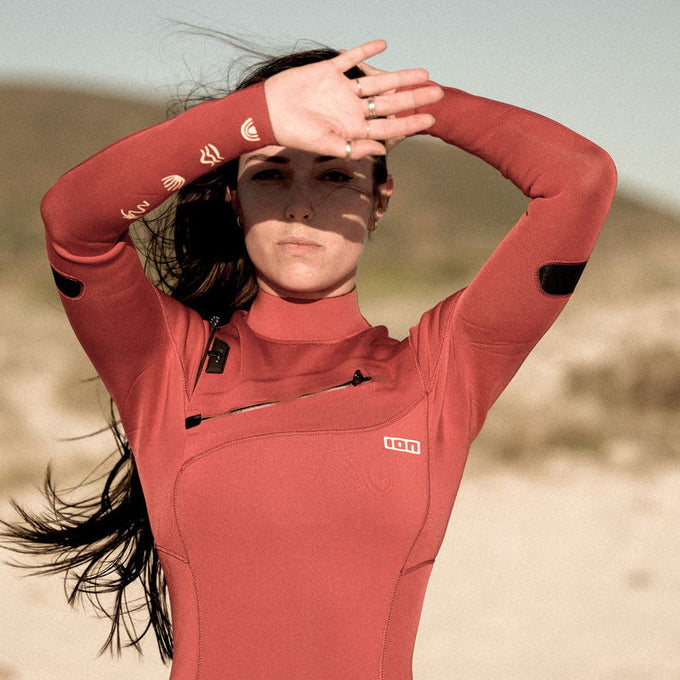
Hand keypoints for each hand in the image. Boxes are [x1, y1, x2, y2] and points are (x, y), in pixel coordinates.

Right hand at [264, 40, 442, 158]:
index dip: (410, 122)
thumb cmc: (296, 134)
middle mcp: (352, 109)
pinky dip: (366, 51)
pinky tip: (383, 45)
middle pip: (390, 103)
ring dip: (400, 76)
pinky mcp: (329, 72)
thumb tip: (382, 148)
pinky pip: (351, 59)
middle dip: (414, 98)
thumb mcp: (327, 145)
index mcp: (354, 127)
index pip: (389, 125)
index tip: (431, 120)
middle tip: (439, 92)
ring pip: (378, 81)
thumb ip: (354, 147)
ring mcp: (343, 90)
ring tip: (422, 73)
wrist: (269, 113)